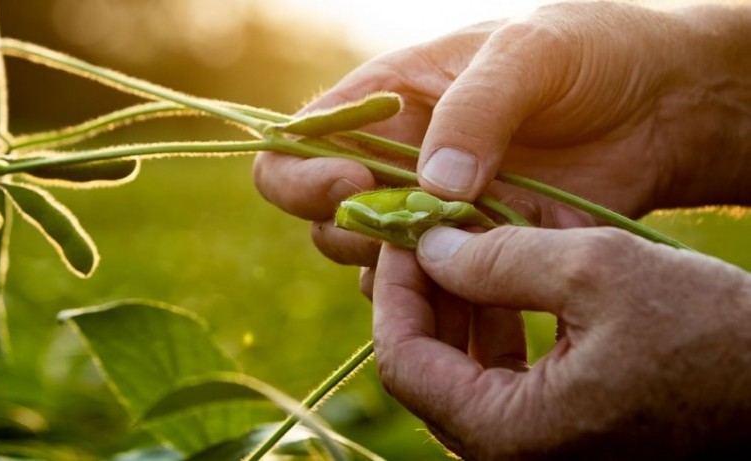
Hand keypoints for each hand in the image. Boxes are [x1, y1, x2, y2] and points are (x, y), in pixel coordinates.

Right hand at [254, 2, 750, 266]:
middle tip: (419, 227)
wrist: (659, 106)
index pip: (296, 146)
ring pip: (371, 264)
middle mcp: (393, 162)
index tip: (353, 188)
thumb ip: (475, 110)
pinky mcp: (473, 252)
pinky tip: (488, 281)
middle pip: (321, 219)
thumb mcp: (528, 54)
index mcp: (383, 102)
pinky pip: (431, 291)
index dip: (303, 176)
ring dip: (401, 270)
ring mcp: (431, 213)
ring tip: (464, 251)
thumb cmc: (587, 53)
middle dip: (356, 232)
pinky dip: (445, 298)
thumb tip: (433, 187)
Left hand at [373, 226, 750, 459]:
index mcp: (509, 436)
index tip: (402, 230)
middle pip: (431, 364)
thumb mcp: (598, 273)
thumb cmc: (714, 337)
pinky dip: (505, 320)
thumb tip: (429, 246)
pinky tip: (517, 270)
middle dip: (430, 288)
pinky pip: (510, 375)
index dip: (395, 289)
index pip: (404, 360)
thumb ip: (499, 259)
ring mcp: (540, 449)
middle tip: (435, 226)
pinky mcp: (567, 433)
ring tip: (476, 236)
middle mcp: (513, 456)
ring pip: (467, 366)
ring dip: (466, 299)